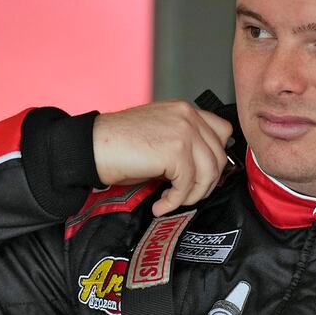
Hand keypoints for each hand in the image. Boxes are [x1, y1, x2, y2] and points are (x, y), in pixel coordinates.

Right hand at [93, 101, 234, 215]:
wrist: (93, 147)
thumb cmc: (118, 145)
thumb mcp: (159, 137)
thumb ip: (184, 145)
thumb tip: (203, 172)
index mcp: (184, 110)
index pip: (222, 131)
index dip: (215, 158)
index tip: (201, 176)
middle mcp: (188, 116)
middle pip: (219, 155)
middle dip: (205, 183)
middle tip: (186, 195)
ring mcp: (184, 131)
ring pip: (209, 172)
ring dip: (192, 195)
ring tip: (173, 201)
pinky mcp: (175, 151)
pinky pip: (187, 185)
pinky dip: (174, 201)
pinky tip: (160, 205)